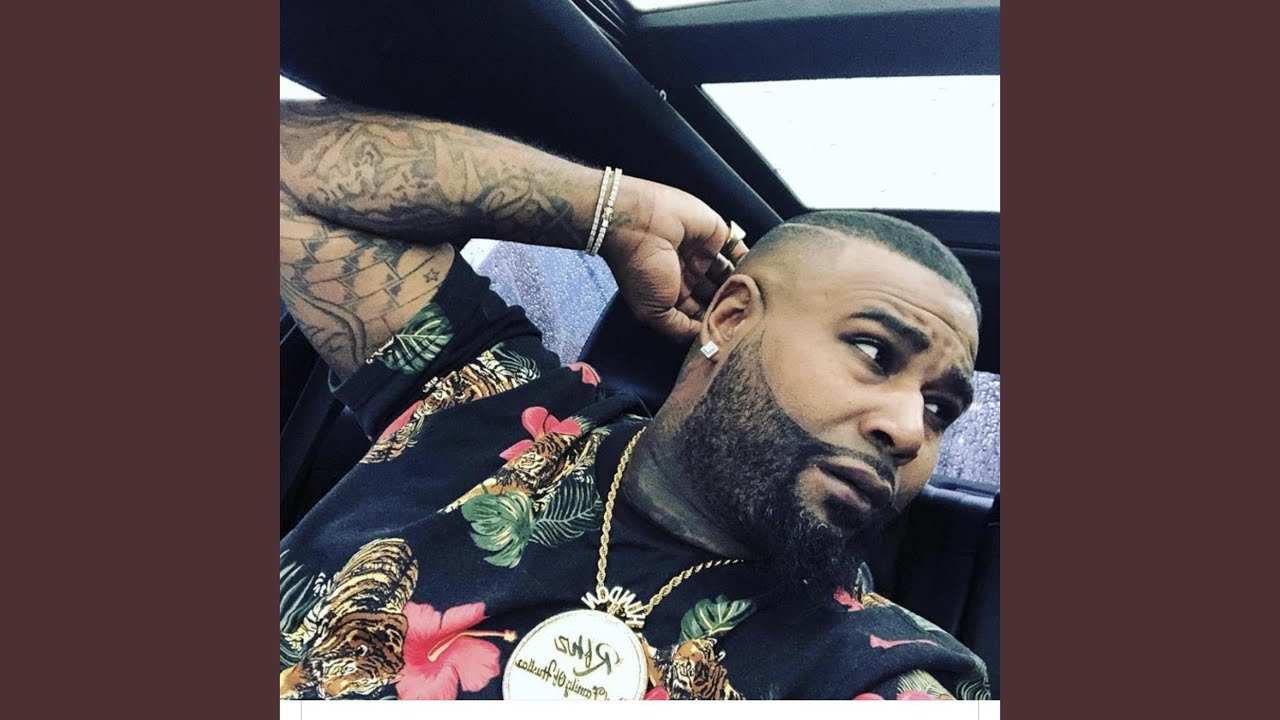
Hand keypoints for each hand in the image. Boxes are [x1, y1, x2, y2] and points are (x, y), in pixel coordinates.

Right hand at [600, 177, 749, 341]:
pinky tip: (759, 277)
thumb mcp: (654, 311)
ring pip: (731, 276)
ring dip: (743, 287)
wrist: (637, 223)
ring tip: (757, 302)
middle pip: (718, 296)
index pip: (701, 314)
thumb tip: (706, 340)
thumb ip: (680, 328)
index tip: (732, 336)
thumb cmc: (639, 269)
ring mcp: (704, 255)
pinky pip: (740, 251)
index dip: (714, 324)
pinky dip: (750, 263)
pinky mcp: (717, 235)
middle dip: (732, 307)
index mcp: (673, 294)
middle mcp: (690, 276)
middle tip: (749, 320)